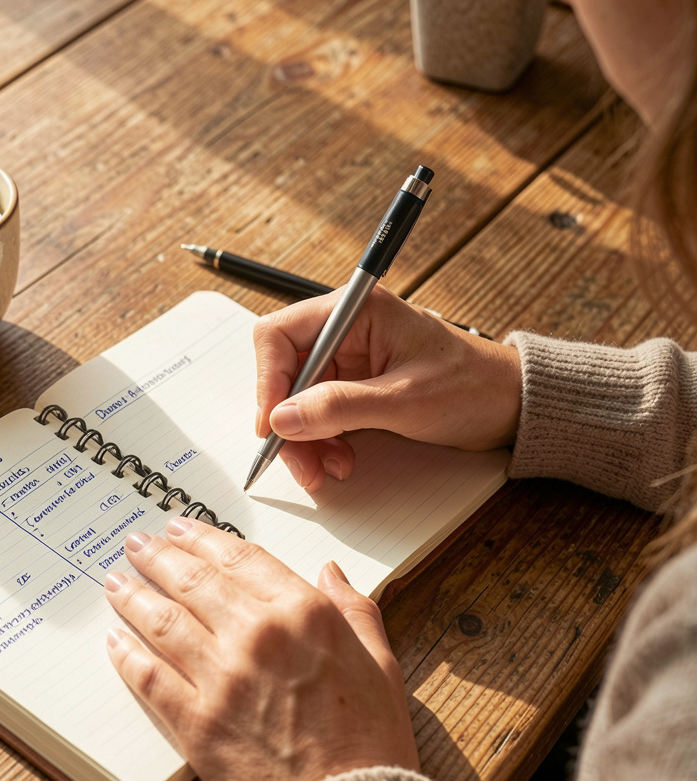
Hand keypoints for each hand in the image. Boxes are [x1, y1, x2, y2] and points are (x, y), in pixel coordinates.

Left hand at [104, 518, 419, 780]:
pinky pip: (149, 678)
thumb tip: (330, 572)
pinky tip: (115, 640)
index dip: (205, 538)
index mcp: (305, 614)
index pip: (241, 558)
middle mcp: (257, 635)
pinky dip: (127, 654)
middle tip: (138, 544)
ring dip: (133, 596)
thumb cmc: (372, 746)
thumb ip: (355, 609)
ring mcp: (221, 678)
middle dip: (159, 557)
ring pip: (163, 621)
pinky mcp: (195, 722)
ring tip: (116, 581)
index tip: (182, 528)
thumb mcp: (382, 665)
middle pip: (193, 581)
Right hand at [254, 285, 521, 490]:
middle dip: (288, 421)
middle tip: (301, 462)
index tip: (272, 424)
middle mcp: (346, 331)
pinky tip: (340, 460)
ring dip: (305, 439)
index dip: (269, 381)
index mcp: (357, 312)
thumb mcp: (404, 401)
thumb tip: (283, 418)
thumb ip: (339, 407)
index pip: (280, 335)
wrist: (512, 406)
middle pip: (285, 373)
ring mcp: (350, 360)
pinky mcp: (355, 387)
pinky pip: (319, 415)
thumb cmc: (473, 387)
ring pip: (298, 400)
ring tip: (328, 468)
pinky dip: (322, 442)